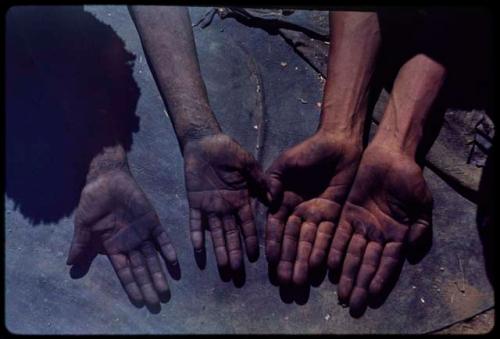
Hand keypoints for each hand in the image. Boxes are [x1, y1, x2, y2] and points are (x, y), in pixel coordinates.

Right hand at [67, 169, 177, 311]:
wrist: (106, 180)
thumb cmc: (93, 203)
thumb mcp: (83, 225)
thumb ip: (80, 245)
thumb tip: (69, 265)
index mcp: (114, 248)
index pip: (125, 272)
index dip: (132, 287)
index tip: (139, 302)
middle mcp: (130, 244)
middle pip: (142, 269)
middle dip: (149, 286)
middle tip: (158, 303)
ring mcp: (142, 234)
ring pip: (153, 258)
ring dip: (159, 273)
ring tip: (166, 290)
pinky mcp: (152, 221)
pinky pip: (161, 237)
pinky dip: (168, 249)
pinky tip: (174, 262)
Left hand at [183, 133, 267, 269]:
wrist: (204, 142)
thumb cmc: (227, 150)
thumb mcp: (246, 163)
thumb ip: (258, 179)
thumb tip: (273, 196)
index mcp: (241, 199)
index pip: (248, 224)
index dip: (252, 240)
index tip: (257, 257)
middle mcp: (226, 207)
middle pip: (231, 234)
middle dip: (235, 253)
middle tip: (237, 273)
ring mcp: (210, 206)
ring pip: (215, 233)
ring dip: (219, 250)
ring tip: (223, 268)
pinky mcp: (194, 202)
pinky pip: (195, 221)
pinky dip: (196, 235)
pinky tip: (198, 250)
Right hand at [265, 131, 361, 284]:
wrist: (338, 143)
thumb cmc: (308, 150)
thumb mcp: (285, 164)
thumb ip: (274, 182)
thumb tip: (269, 202)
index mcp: (283, 202)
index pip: (276, 228)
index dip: (273, 245)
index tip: (270, 263)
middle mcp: (298, 212)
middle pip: (292, 242)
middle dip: (288, 262)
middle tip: (285, 284)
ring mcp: (317, 215)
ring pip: (309, 243)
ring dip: (304, 262)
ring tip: (299, 282)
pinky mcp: (335, 215)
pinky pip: (329, 236)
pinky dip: (323, 251)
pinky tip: (318, 267)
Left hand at [328, 143, 432, 315]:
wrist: (390, 156)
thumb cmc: (410, 180)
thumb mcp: (422, 205)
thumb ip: (420, 229)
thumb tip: (411, 253)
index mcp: (397, 235)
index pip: (388, 262)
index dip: (381, 279)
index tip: (373, 298)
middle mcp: (377, 234)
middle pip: (367, 263)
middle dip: (360, 284)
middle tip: (352, 305)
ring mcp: (361, 224)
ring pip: (352, 253)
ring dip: (346, 273)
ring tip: (341, 293)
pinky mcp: (347, 213)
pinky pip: (340, 234)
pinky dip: (336, 250)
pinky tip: (330, 266)